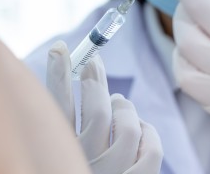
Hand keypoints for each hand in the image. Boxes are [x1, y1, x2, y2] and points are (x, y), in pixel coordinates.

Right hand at [47, 41, 162, 172]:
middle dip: (96, 81)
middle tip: (94, 62)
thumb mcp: (67, 147)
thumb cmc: (82, 163)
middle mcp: (85, 164)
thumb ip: (74, 121)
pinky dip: (148, 132)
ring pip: (128, 127)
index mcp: (60, 153)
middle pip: (96, 113)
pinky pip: (151, 149)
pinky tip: (140, 128)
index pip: (57, 110)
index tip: (60, 47)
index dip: (58, 76)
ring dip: (125, 108)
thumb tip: (90, 75)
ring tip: (118, 103)